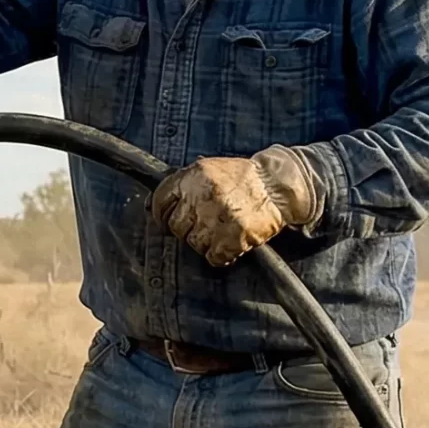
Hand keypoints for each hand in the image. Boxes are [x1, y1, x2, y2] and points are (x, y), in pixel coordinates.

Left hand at [153, 147, 320, 266]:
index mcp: (193, 176)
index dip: (162, 214)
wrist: (277, 186)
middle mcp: (202, 197)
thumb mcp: (209, 170)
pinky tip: (231, 242)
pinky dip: (221, 254)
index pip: (161, 201)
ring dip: (206, 242)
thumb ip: (183, 184)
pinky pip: (214, 257)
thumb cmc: (242, 178)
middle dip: (188, 229)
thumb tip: (151, 206)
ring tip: (222, 230)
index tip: (167, 220)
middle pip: (176, 227)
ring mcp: (217, 219)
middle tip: (206, 224)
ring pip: (194, 244)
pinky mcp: (233, 238)